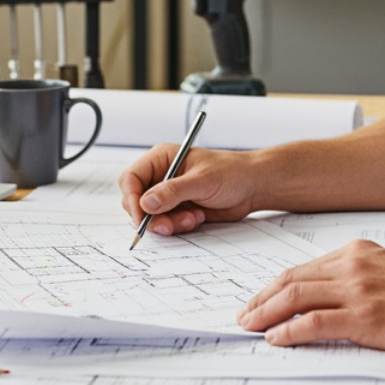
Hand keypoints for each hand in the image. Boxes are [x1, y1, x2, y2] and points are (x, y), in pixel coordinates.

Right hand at [118, 144, 259, 235]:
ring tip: (192, 218)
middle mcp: (161, 176)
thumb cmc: (231, 173)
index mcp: (161, 159)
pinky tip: (197, 218)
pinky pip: (166, 224)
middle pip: (136, 201)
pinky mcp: (177, 209)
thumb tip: (146, 202)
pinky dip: (178, 226)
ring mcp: (168, 194)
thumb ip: (173, 191)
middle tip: (168, 225)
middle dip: (151, 216)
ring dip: (169, 223)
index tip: (142, 217)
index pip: (131, 179)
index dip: (132, 199)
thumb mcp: (202, 180)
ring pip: (151, 216)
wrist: (252, 187)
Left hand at [236, 240, 384, 361]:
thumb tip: (337, 295)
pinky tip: (276, 340)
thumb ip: (364, 276)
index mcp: (360, 253)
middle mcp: (354, 266)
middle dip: (262, 299)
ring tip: (251, 327)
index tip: (261, 298)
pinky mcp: (364, 318)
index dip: (276, 284)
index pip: (305, 268)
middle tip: (245, 315)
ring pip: (295, 298)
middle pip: (292, 280)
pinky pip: (313, 324)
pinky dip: (289, 332)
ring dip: (266, 314)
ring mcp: (358, 291)